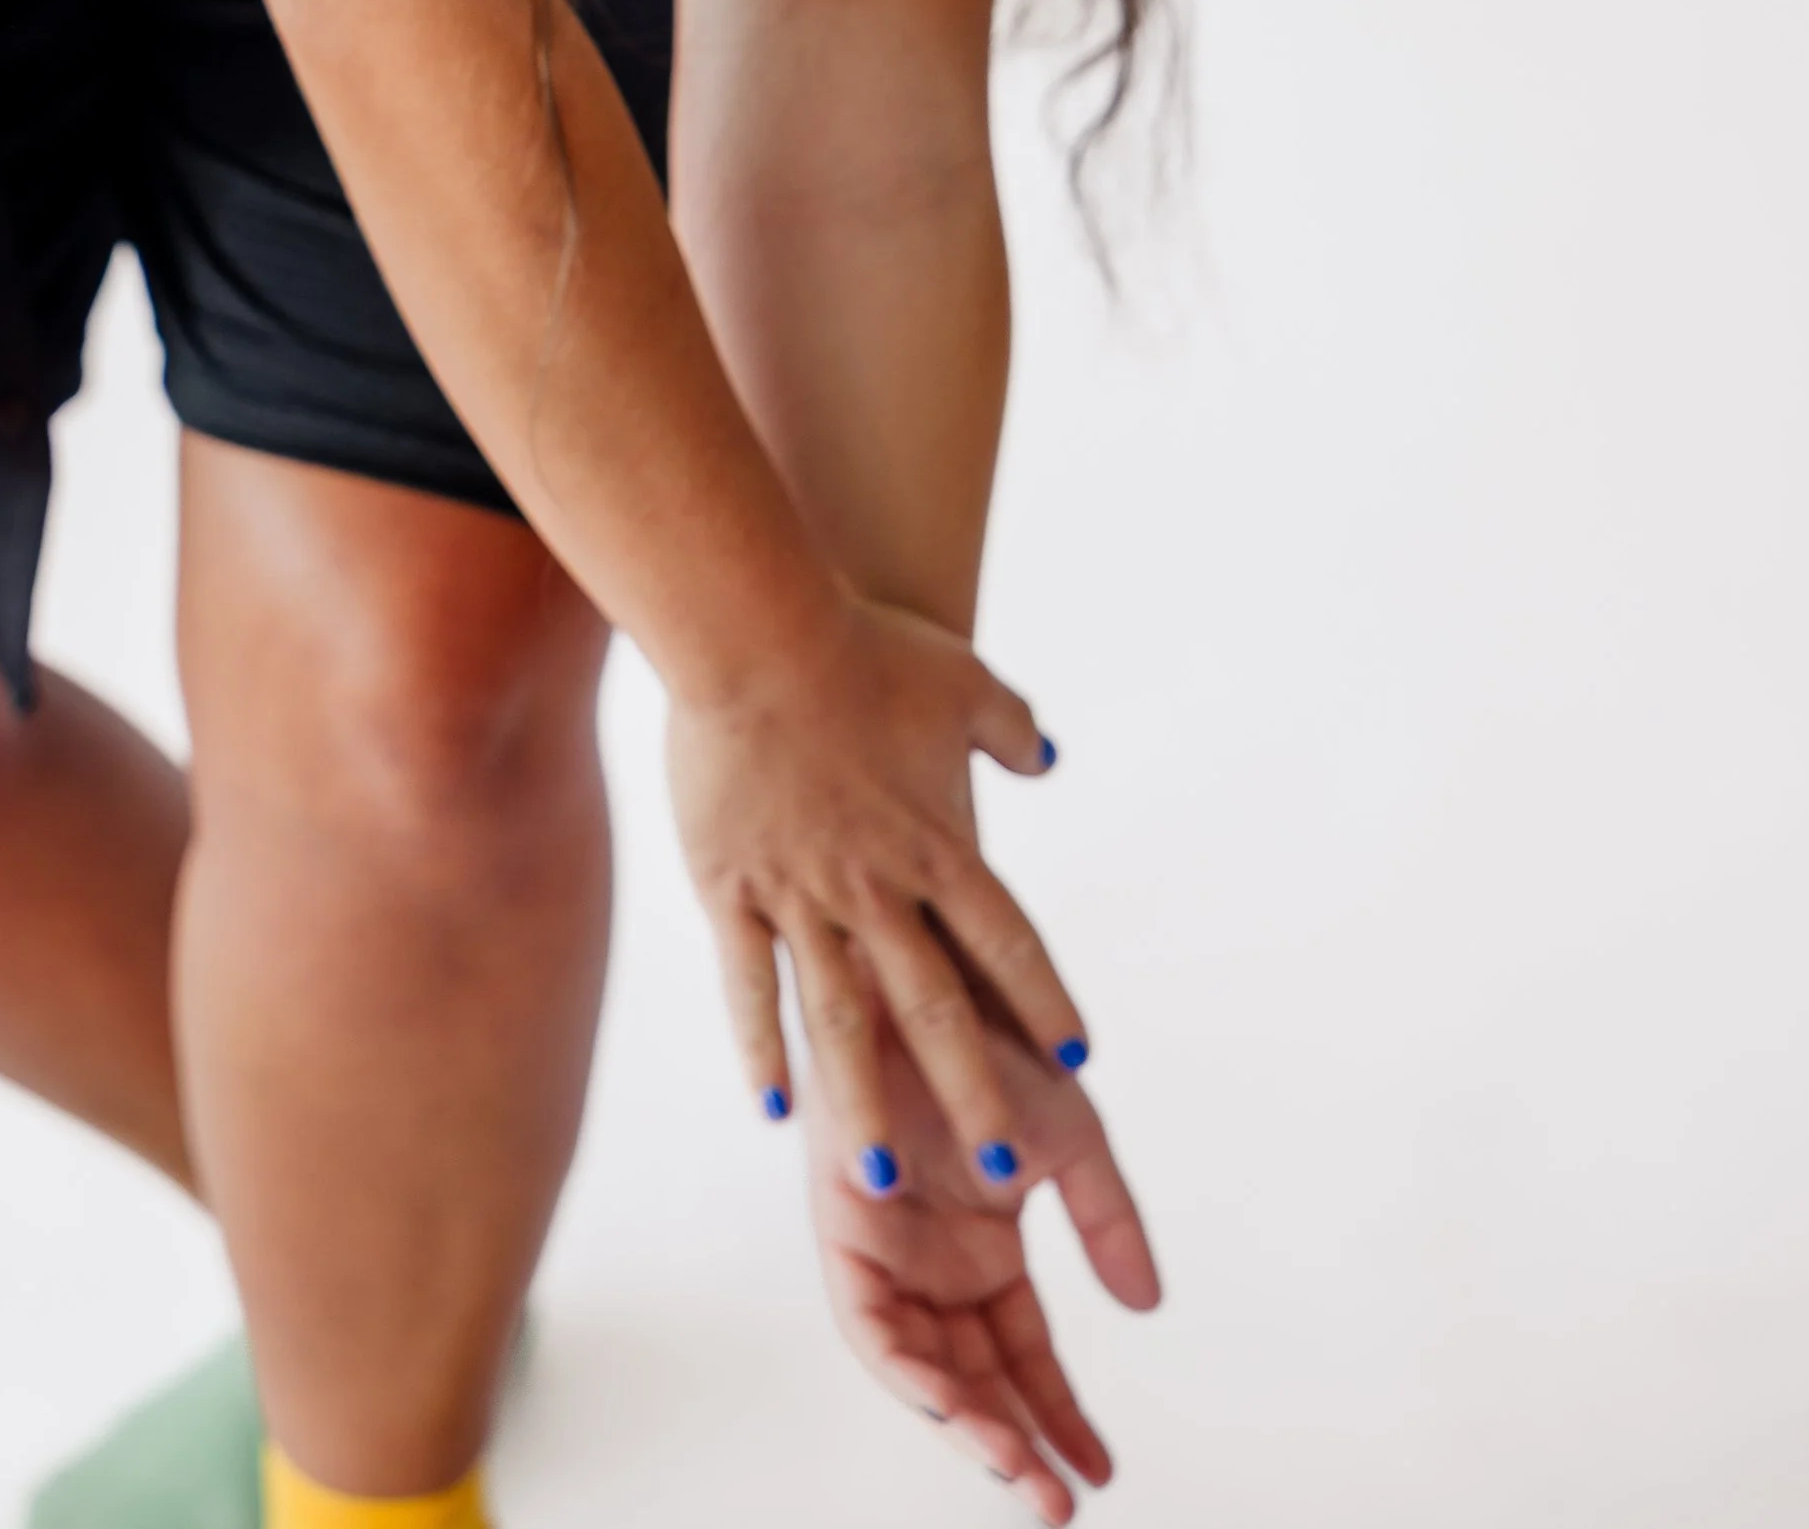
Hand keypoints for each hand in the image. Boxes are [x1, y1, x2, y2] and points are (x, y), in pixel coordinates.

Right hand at [664, 587, 1084, 1184]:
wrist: (756, 633)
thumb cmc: (861, 647)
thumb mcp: (960, 680)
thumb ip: (1011, 729)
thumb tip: (1049, 759)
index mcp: (936, 842)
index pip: (1007, 940)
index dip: (1043, 1000)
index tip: (1078, 1061)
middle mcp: (876, 886)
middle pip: (932, 1006)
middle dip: (968, 1090)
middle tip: (997, 1167)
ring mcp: (800, 894)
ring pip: (839, 1019)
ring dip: (862, 1100)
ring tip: (877, 1175)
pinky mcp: (731, 889)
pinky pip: (749, 985)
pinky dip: (760, 1049)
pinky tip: (773, 1108)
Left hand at [805, 995, 1160, 1518]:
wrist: (924, 965)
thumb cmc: (990, 1035)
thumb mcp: (1071, 1135)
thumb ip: (1106, 1219)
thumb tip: (1147, 1307)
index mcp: (984, 1246)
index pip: (1023, 1353)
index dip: (1059, 1413)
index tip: (1102, 1471)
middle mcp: (932, 1260)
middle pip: (973, 1378)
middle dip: (1014, 1446)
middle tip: (1060, 1505)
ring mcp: (886, 1250)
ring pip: (921, 1369)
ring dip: (965, 1426)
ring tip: (1018, 1474)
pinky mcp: (843, 1232)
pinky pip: (871, 1327)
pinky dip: (910, 1372)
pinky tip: (954, 1407)